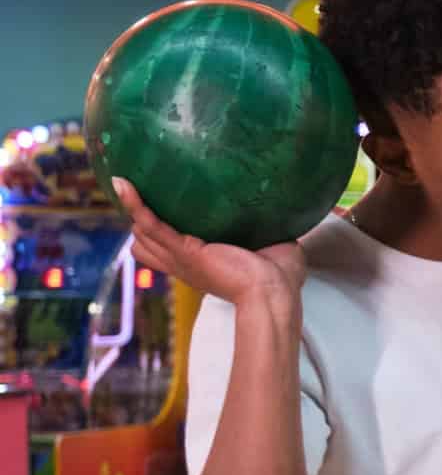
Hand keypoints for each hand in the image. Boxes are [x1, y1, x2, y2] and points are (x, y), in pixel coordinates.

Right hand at [112, 178, 304, 305]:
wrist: (275, 293)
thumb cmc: (279, 278)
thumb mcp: (272, 248)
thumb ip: (271, 231)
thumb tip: (286, 212)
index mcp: (200, 264)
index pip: (165, 249)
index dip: (157, 232)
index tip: (156, 209)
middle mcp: (184, 263)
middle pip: (144, 241)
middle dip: (140, 220)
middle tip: (140, 189)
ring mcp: (180, 257)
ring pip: (142, 232)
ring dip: (134, 209)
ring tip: (124, 180)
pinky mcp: (184, 250)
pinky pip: (151, 223)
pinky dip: (135, 204)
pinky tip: (123, 183)